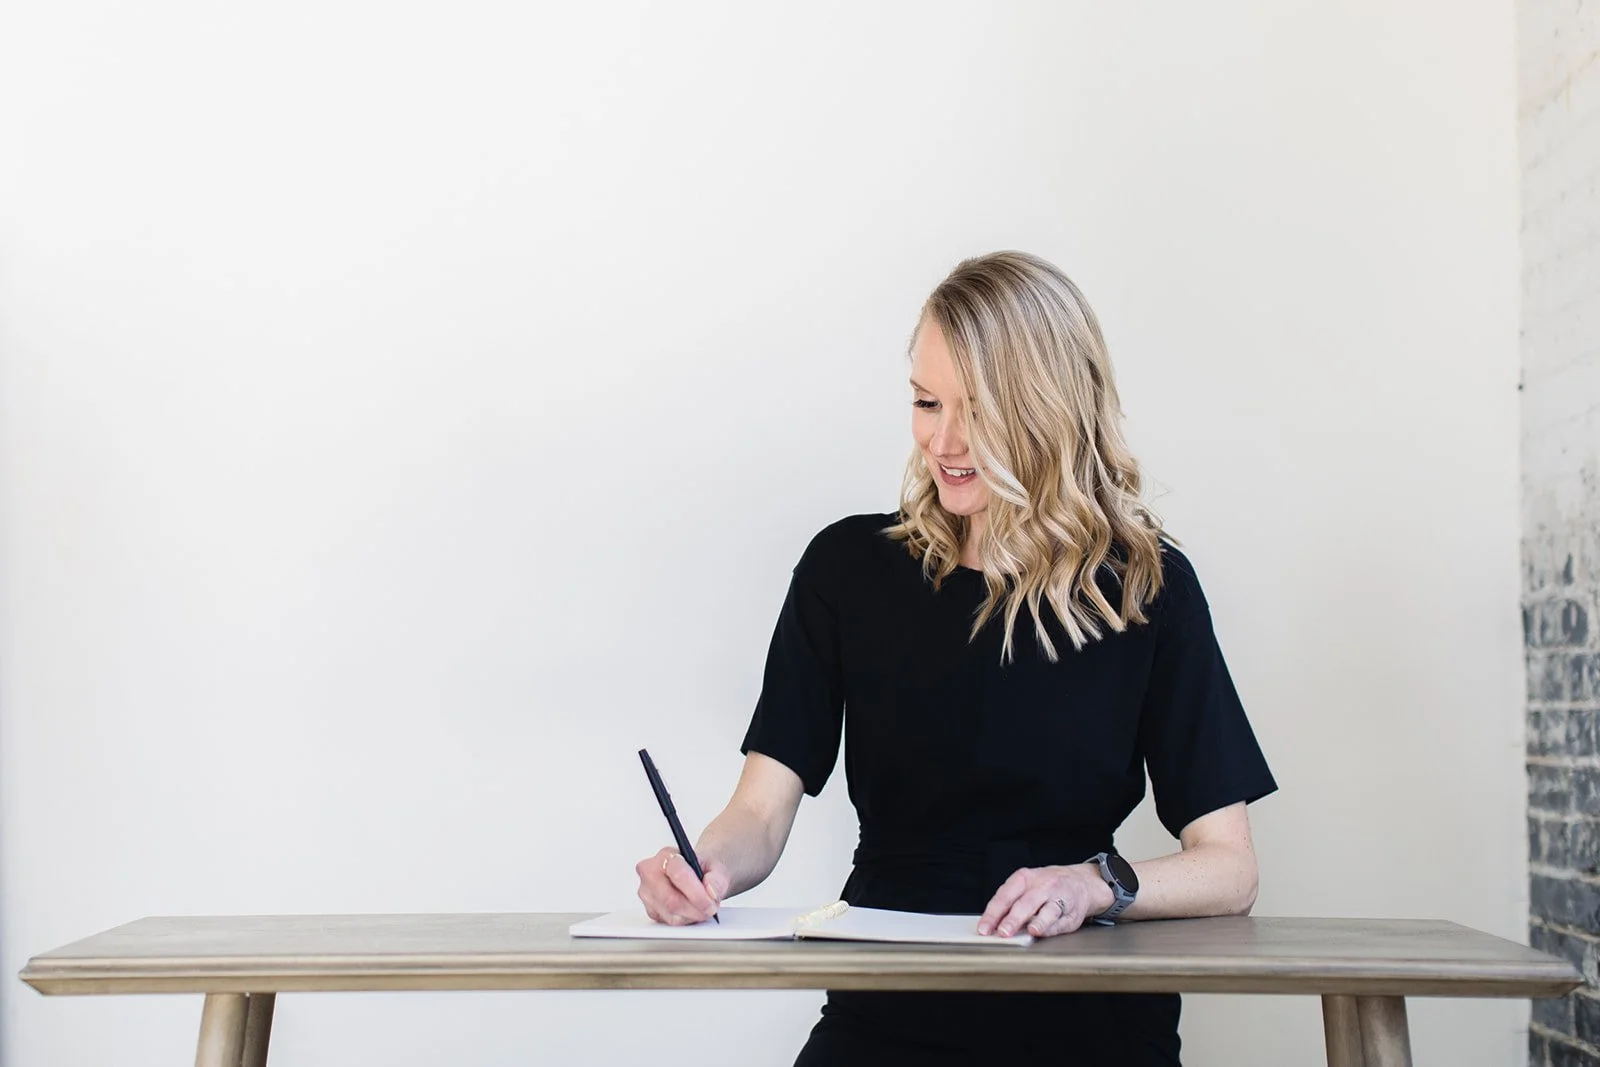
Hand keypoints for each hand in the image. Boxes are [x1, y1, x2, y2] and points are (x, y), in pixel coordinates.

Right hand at [635, 847, 730, 924]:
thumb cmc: (702, 868)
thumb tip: (711, 892)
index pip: (678, 875)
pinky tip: (691, 911)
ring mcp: (647, 893)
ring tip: (703, 908)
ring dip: (692, 916)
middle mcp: (651, 873)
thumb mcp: (716, 867)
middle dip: (696, 908)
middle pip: (671, 900)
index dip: (697, 893)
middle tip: (711, 909)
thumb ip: (717, 878)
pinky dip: (685, 920)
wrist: (696, 874)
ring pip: (671, 914)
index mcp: (666, 855)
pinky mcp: (650, 910)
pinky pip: (669, 922)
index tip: (711, 901)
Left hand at [977, 863, 1114, 937]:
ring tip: (1031, 931)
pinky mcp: (1071, 911)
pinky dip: (1052, 928)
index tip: (984, 929)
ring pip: (1048, 910)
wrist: (1080, 882)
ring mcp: (1059, 897)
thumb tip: (992, 926)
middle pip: (1025, 903)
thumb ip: (1010, 903)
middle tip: (1003, 932)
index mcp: (1024, 878)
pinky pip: (1061, 920)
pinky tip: (1044, 932)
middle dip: (1013, 919)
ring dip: (1039, 922)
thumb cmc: (1046, 886)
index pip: (1004, 896)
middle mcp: (1042, 886)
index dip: (993, 914)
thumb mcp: (1026, 886)